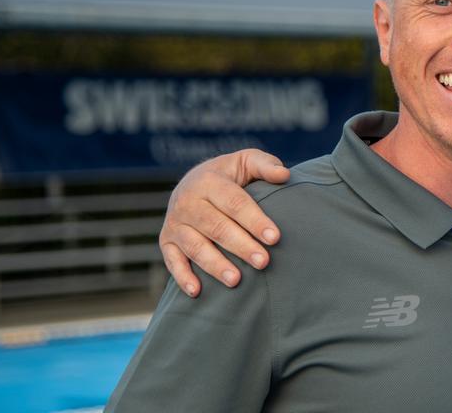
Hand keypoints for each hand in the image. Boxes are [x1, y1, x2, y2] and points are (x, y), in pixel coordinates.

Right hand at [158, 149, 289, 296]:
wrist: (193, 181)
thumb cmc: (229, 175)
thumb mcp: (246, 161)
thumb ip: (265, 165)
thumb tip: (285, 175)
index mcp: (209, 181)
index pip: (235, 203)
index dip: (255, 220)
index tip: (275, 237)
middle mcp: (188, 201)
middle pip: (217, 227)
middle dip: (241, 246)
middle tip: (263, 262)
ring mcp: (175, 223)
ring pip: (195, 246)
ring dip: (215, 265)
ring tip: (236, 280)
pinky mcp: (166, 240)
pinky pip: (172, 260)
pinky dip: (182, 276)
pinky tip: (197, 291)